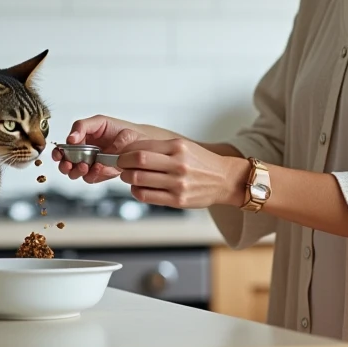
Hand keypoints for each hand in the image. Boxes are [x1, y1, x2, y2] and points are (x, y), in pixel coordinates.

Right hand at [52, 115, 150, 183]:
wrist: (142, 142)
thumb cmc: (121, 129)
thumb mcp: (101, 121)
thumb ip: (84, 126)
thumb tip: (72, 138)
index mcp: (81, 138)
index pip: (64, 145)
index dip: (60, 150)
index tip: (64, 150)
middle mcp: (84, 152)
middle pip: (65, 162)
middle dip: (64, 164)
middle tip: (68, 164)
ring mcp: (91, 164)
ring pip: (75, 173)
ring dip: (76, 171)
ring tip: (85, 166)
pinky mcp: (100, 174)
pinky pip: (90, 178)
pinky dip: (93, 175)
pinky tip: (99, 168)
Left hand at [116, 138, 245, 209]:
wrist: (225, 180)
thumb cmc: (201, 162)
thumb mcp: (184, 146)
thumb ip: (160, 148)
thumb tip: (131, 151)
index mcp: (178, 147)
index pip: (142, 146)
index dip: (126, 151)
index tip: (122, 153)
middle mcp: (178, 164)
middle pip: (138, 161)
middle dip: (123, 163)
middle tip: (121, 164)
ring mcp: (178, 183)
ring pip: (139, 179)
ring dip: (128, 177)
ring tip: (129, 176)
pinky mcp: (178, 200)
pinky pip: (147, 196)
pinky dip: (136, 192)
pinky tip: (138, 188)